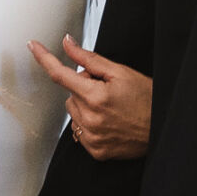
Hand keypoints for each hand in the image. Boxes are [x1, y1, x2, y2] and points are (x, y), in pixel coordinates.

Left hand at [28, 34, 152, 159]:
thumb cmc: (147, 99)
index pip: (60, 74)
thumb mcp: (121, 73)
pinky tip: (109, 122)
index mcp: (96, 96)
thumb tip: (68, 44)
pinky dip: (90, 124)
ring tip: (111, 108)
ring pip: (74, 113)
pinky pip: (80, 131)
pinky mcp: (95, 151)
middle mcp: (90, 119)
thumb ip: (90, 59)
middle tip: (108, 91)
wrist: (163, 129)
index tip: (33, 46)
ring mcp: (92, 138)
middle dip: (84, 89)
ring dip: (86, 107)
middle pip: (70, 94)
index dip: (44, 58)